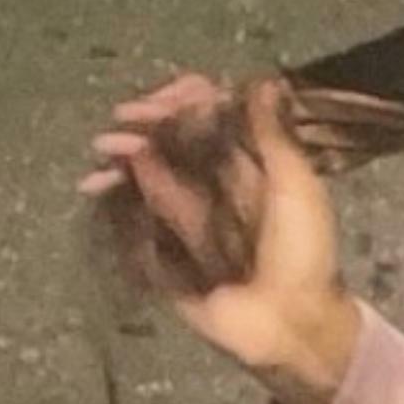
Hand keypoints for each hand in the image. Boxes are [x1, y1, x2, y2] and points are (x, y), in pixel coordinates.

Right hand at [82, 73, 360, 403]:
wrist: (289, 324)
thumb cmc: (303, 255)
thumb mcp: (297, 188)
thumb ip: (276, 137)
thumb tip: (265, 79)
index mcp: (253, 165)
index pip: (213, 116)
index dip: (188, 100)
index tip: (168, 96)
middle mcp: (218, 182)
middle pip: (174, 137)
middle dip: (147, 122)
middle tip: (123, 119)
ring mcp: (191, 213)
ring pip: (150, 167)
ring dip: (125, 152)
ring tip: (105, 149)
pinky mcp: (168, 246)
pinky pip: (136, 212)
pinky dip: (116, 194)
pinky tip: (100, 183)